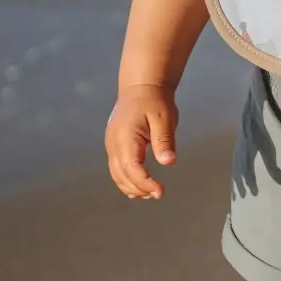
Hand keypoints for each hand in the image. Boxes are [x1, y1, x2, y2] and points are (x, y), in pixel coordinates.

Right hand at [105, 84, 178, 199]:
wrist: (141, 86)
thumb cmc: (155, 100)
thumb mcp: (164, 118)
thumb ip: (165, 141)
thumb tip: (169, 162)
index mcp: (125, 136)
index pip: (132, 168)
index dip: (145, 183)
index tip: (160, 191)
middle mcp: (114, 143)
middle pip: (122, 175)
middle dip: (139, 188)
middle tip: (158, 194)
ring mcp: (111, 144)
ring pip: (116, 174)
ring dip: (131, 186)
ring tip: (150, 194)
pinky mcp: (114, 144)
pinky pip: (116, 167)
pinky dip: (125, 179)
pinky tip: (137, 187)